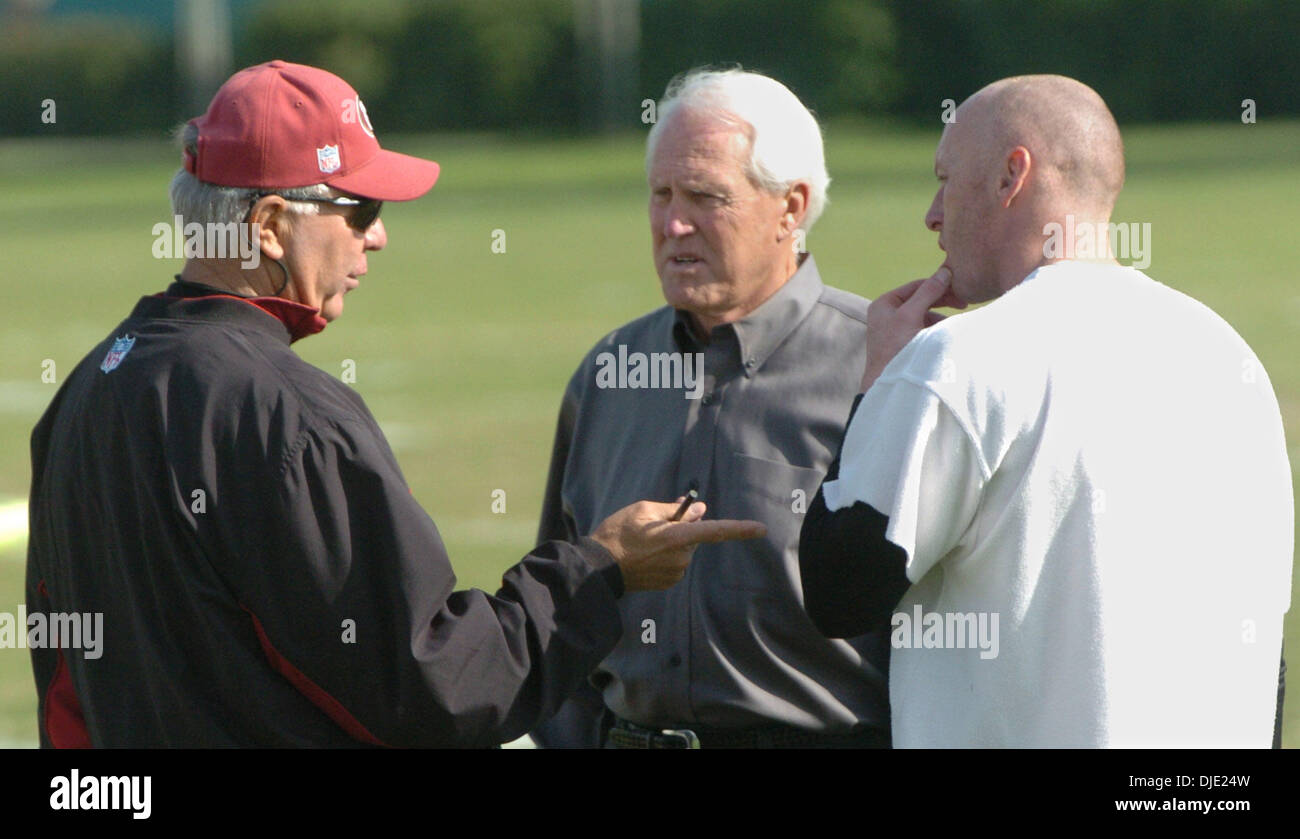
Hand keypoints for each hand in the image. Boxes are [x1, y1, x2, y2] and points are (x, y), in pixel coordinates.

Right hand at [590, 499, 766, 591]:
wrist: (599, 568)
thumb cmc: (618, 534)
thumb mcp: (643, 510)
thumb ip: (675, 509)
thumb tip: (700, 509)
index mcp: (676, 537)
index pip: (715, 531)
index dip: (740, 529)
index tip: (761, 529)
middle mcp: (681, 557)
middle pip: (695, 536)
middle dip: (683, 527)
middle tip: (655, 523)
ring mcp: (676, 573)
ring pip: (685, 549)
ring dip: (673, 542)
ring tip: (644, 542)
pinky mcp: (668, 582)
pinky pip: (676, 563)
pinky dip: (666, 556)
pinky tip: (645, 556)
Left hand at [861, 266, 963, 391]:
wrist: (888, 385)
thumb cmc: (895, 348)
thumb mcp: (910, 315)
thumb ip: (928, 293)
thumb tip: (945, 271)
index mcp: (884, 304)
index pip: (916, 286)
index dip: (938, 285)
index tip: (960, 289)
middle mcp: (888, 314)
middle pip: (921, 300)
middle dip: (943, 302)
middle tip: (965, 303)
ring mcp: (897, 330)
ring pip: (925, 316)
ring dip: (942, 318)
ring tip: (956, 324)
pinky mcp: (905, 344)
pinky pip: (925, 331)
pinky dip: (938, 331)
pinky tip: (949, 335)